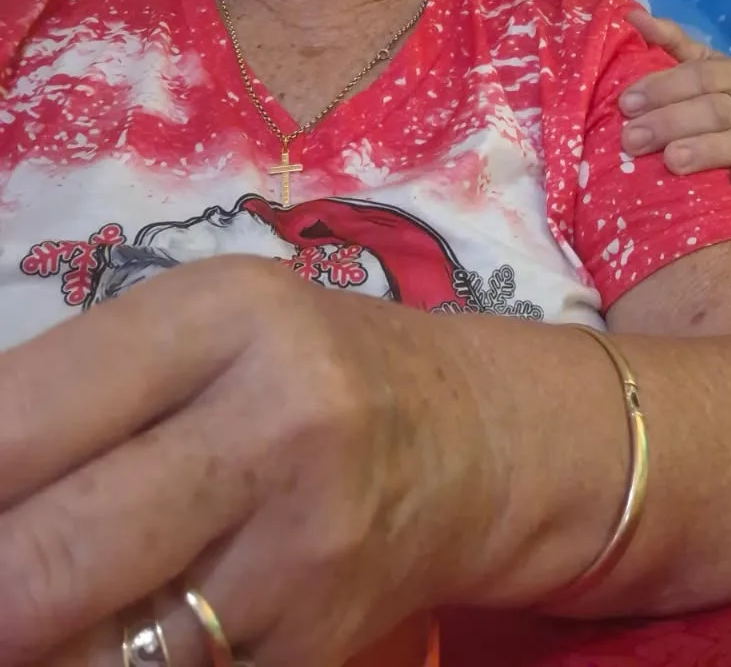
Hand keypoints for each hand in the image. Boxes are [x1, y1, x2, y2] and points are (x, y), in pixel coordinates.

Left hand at [0, 256, 482, 666]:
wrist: (469, 438)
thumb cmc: (301, 369)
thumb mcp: (199, 333)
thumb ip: (75, 397)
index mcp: (218, 316)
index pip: (15, 422)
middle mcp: (272, 421)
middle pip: (42, 562)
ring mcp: (303, 547)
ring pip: (95, 658)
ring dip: (53, 644)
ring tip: (64, 605)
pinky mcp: (320, 647)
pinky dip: (134, 666)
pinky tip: (143, 629)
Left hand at [620, 13, 730, 195]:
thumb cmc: (719, 95)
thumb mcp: (699, 65)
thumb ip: (669, 41)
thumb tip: (631, 15)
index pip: (700, 75)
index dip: (663, 88)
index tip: (626, 104)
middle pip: (714, 110)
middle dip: (671, 123)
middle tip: (632, 139)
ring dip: (705, 151)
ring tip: (671, 161)